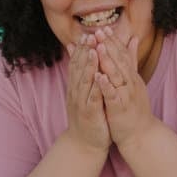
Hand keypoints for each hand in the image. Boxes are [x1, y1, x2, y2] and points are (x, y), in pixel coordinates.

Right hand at [64, 34, 111, 151]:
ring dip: (89, 65)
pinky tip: (99, 78)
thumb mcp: (87, 93)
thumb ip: (85, 75)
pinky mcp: (89, 113)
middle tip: (89, 35)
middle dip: (85, 51)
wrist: (84, 143)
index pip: (79, 63)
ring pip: (84, 80)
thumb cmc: (89, 116)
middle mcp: (77, 92)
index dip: (83, 48)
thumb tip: (83, 59)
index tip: (87, 33)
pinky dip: (95, 87)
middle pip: (80, 68)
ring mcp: (81, 102)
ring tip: (94, 50)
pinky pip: (92, 98)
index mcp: (78, 86)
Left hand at [93, 27, 156, 149]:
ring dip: (108, 61)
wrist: (140, 134)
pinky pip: (113, 95)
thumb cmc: (134, 107)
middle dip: (109, 45)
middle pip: (120, 60)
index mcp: (131, 76)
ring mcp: (126, 95)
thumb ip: (131, 59)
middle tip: (99, 31)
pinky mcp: (120, 108)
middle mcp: (130, 82)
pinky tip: (99, 76)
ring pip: (117, 75)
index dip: (113, 41)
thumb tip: (133, 38)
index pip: (122, 54)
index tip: (104, 27)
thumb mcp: (133, 80)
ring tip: (99, 47)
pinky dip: (106, 85)